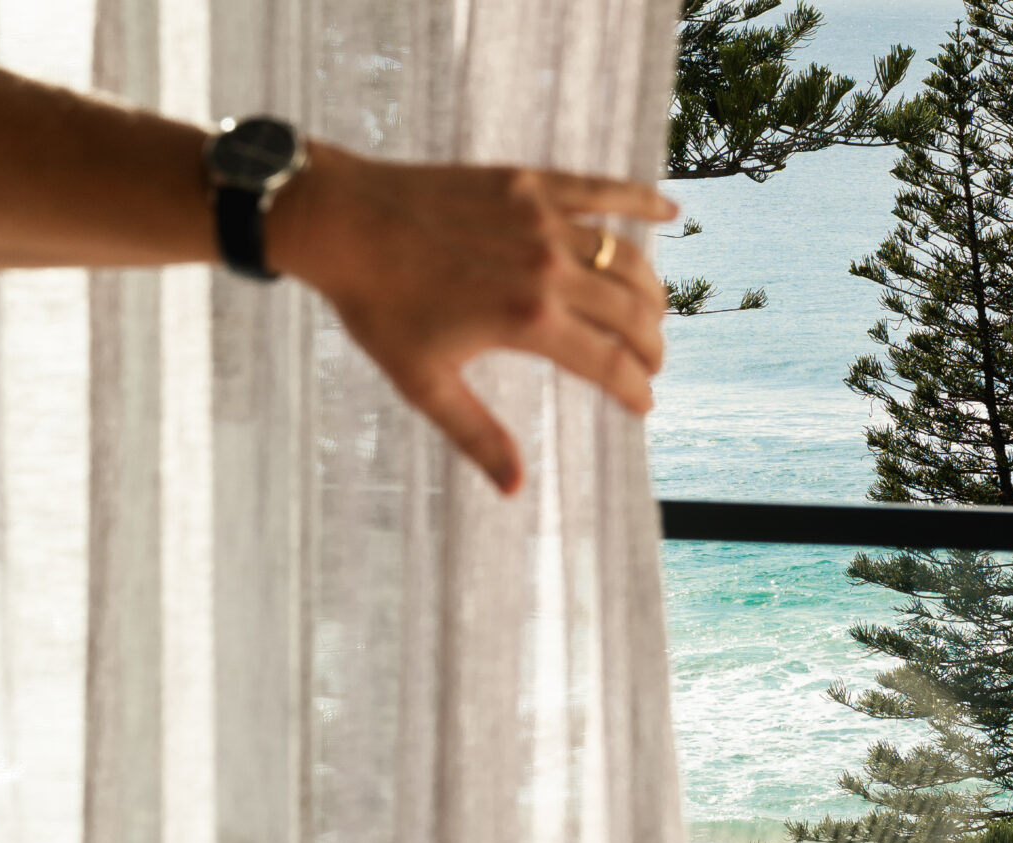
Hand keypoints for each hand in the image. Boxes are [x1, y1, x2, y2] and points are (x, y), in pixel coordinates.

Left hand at [272, 143, 676, 493]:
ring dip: (650, 293)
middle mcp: (548, 269)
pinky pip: (603, 190)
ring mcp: (544, 222)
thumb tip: (515, 488)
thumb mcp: (424, 383)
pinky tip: (671, 210)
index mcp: (529, 321)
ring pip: (628, 260)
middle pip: (632, 314)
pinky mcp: (531, 184)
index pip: (611, 364)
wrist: (342, 221)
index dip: (637, 390)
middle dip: (651, 347)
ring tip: (651, 314)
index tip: (644, 405)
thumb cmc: (378, 305)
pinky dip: (641, 199)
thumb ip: (477, 435)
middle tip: (648, 364)